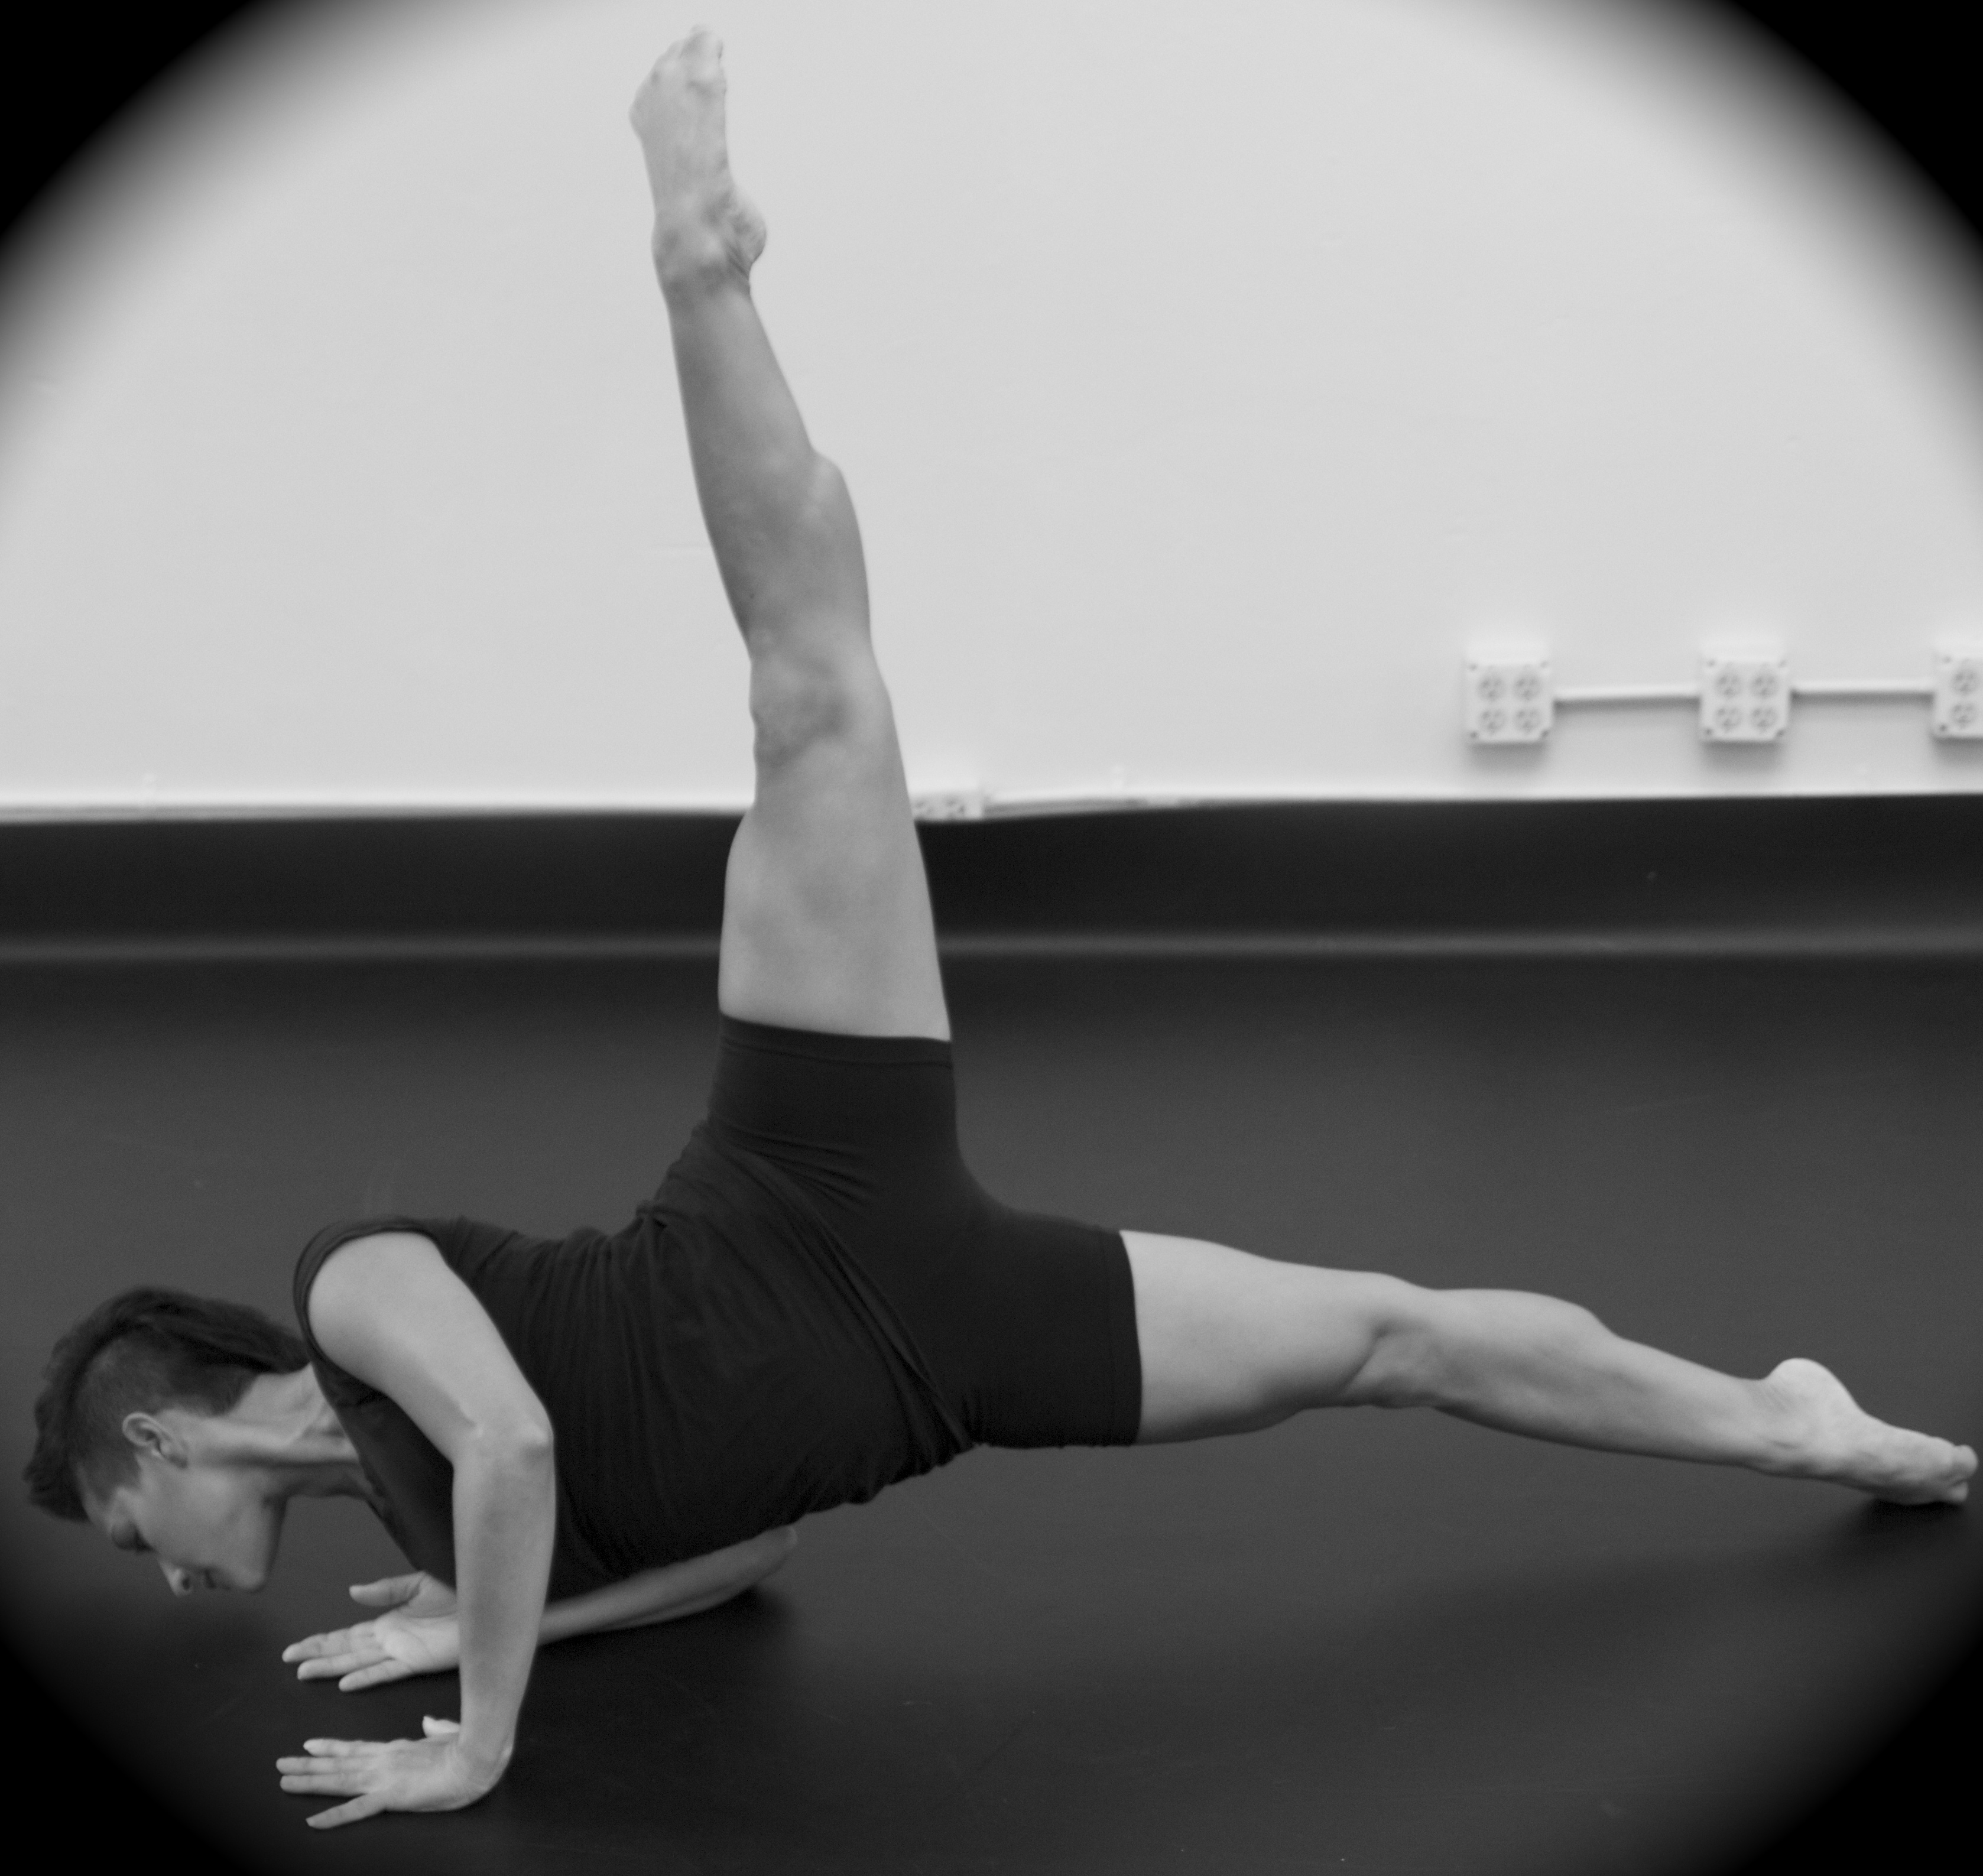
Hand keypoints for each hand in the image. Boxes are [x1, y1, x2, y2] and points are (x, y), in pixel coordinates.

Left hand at [278, 1716, 502, 1828]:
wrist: (478, 1757)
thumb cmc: (469, 1749)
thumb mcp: (448, 1735)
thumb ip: (436, 1728)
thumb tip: (428, 1721)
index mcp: (397, 1749)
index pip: (357, 1748)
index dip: (331, 1748)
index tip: (309, 1745)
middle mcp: (384, 1761)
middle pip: (339, 1763)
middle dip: (308, 1765)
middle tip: (281, 1764)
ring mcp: (385, 1777)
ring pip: (340, 1781)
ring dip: (310, 1782)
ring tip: (284, 1781)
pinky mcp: (392, 1796)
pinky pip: (358, 1809)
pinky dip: (334, 1816)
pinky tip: (313, 1821)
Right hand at [283, 1571, 460, 1689]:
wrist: (489, 1601)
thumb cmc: (460, 1589)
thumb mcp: (419, 1582)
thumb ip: (386, 1590)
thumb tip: (352, 1591)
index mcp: (389, 1621)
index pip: (346, 1635)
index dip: (321, 1640)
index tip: (296, 1646)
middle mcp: (390, 1640)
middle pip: (345, 1650)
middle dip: (316, 1654)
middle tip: (287, 1658)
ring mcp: (401, 1652)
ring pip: (358, 1663)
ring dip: (331, 1667)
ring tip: (304, 1672)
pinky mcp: (418, 1661)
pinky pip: (387, 1671)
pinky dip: (366, 1677)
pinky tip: (346, 1683)